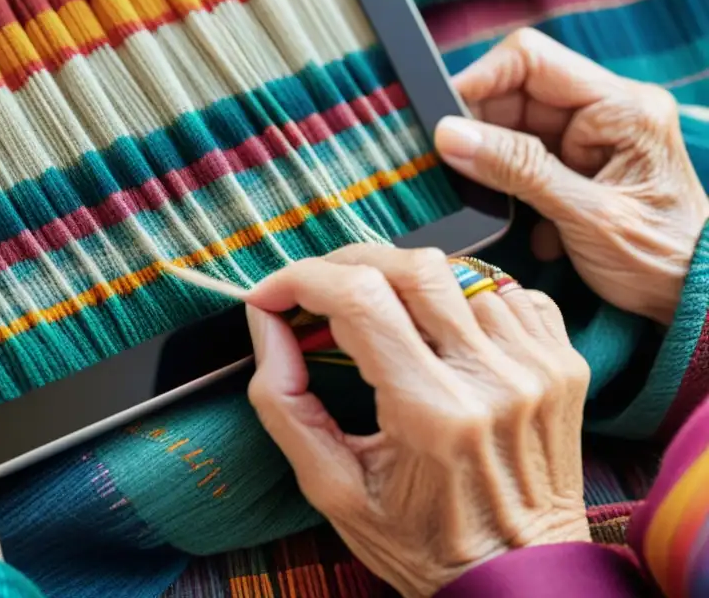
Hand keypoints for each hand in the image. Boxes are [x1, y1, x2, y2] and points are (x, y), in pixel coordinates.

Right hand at [245, 245, 590, 597]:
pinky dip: (463, 296)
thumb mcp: (332, 488)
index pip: (359, 299)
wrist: (519, 579)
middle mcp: (492, 379)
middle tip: (317, 290)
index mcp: (431, 413)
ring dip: (404, 285)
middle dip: (347, 264)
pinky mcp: (563, 364)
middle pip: (412, 267)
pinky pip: (506, 292)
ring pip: (458, 274)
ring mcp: (537, 366)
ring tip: (382, 320)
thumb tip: (267, 322)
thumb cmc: (422, 542)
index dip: (301, 279)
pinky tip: (442, 330)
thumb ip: (285, 403)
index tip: (272, 293)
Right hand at [435, 28, 708, 325]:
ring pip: (516, 128)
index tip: (441, 119)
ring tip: (490, 200)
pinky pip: (527, 158)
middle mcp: (609, 110)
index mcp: (622, 107)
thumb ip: (517, 169)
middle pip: (517, 93)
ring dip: (494, 164)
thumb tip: (450, 134)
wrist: (697, 298)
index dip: (478, 80)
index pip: (531, 60)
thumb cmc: (661, 259)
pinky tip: (526, 222)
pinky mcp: (583, 164)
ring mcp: (595, 136)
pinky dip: (511, 186)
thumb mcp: (585, 216)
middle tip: (451, 168)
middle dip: (480, 129)